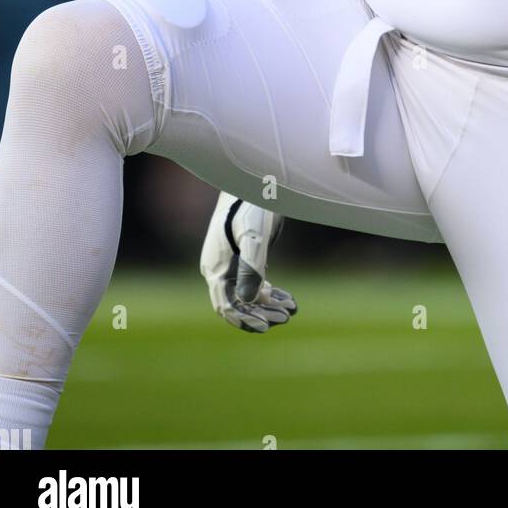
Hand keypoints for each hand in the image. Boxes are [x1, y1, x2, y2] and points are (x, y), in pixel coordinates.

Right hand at [200, 192, 296, 332]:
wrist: (254, 181)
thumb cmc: (250, 205)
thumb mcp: (254, 236)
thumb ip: (252, 266)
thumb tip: (249, 300)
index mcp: (215, 268)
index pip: (225, 305)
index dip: (244, 319)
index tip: (265, 327)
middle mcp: (221, 270)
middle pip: (237, 304)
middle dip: (260, 314)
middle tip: (285, 318)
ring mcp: (232, 265)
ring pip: (248, 296)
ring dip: (268, 306)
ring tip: (291, 310)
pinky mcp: (246, 258)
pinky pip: (255, 285)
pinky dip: (270, 294)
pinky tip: (288, 299)